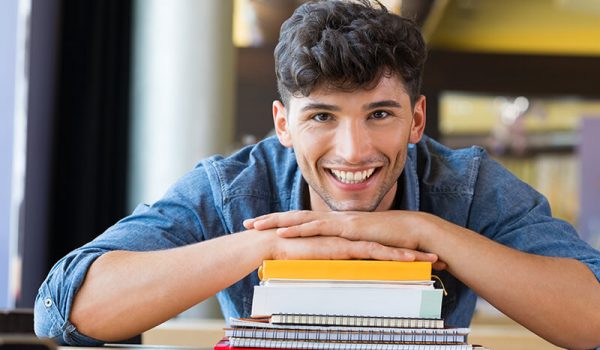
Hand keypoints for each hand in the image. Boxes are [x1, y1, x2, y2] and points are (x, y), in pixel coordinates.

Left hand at [246, 211, 445, 267]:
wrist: (413, 233)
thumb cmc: (391, 242)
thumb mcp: (364, 248)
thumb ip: (349, 251)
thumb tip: (337, 260)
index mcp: (335, 224)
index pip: (303, 222)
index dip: (282, 223)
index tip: (262, 227)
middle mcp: (334, 219)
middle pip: (295, 217)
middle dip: (270, 219)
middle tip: (248, 223)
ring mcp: (339, 221)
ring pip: (301, 219)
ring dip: (276, 222)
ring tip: (256, 225)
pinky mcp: (347, 228)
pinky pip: (318, 228)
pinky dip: (299, 230)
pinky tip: (282, 232)